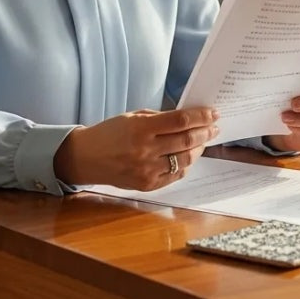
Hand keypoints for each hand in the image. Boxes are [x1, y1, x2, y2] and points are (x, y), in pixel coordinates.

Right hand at [53, 107, 218, 189]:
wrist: (85, 157)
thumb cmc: (110, 133)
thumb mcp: (133, 117)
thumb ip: (160, 118)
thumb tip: (188, 118)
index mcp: (141, 129)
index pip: (180, 121)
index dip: (200, 116)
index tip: (213, 113)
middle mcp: (145, 151)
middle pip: (186, 141)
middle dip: (205, 132)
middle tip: (214, 127)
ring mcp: (146, 170)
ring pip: (184, 160)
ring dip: (198, 149)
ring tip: (204, 140)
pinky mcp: (147, 185)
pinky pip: (175, 175)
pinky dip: (185, 165)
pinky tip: (189, 156)